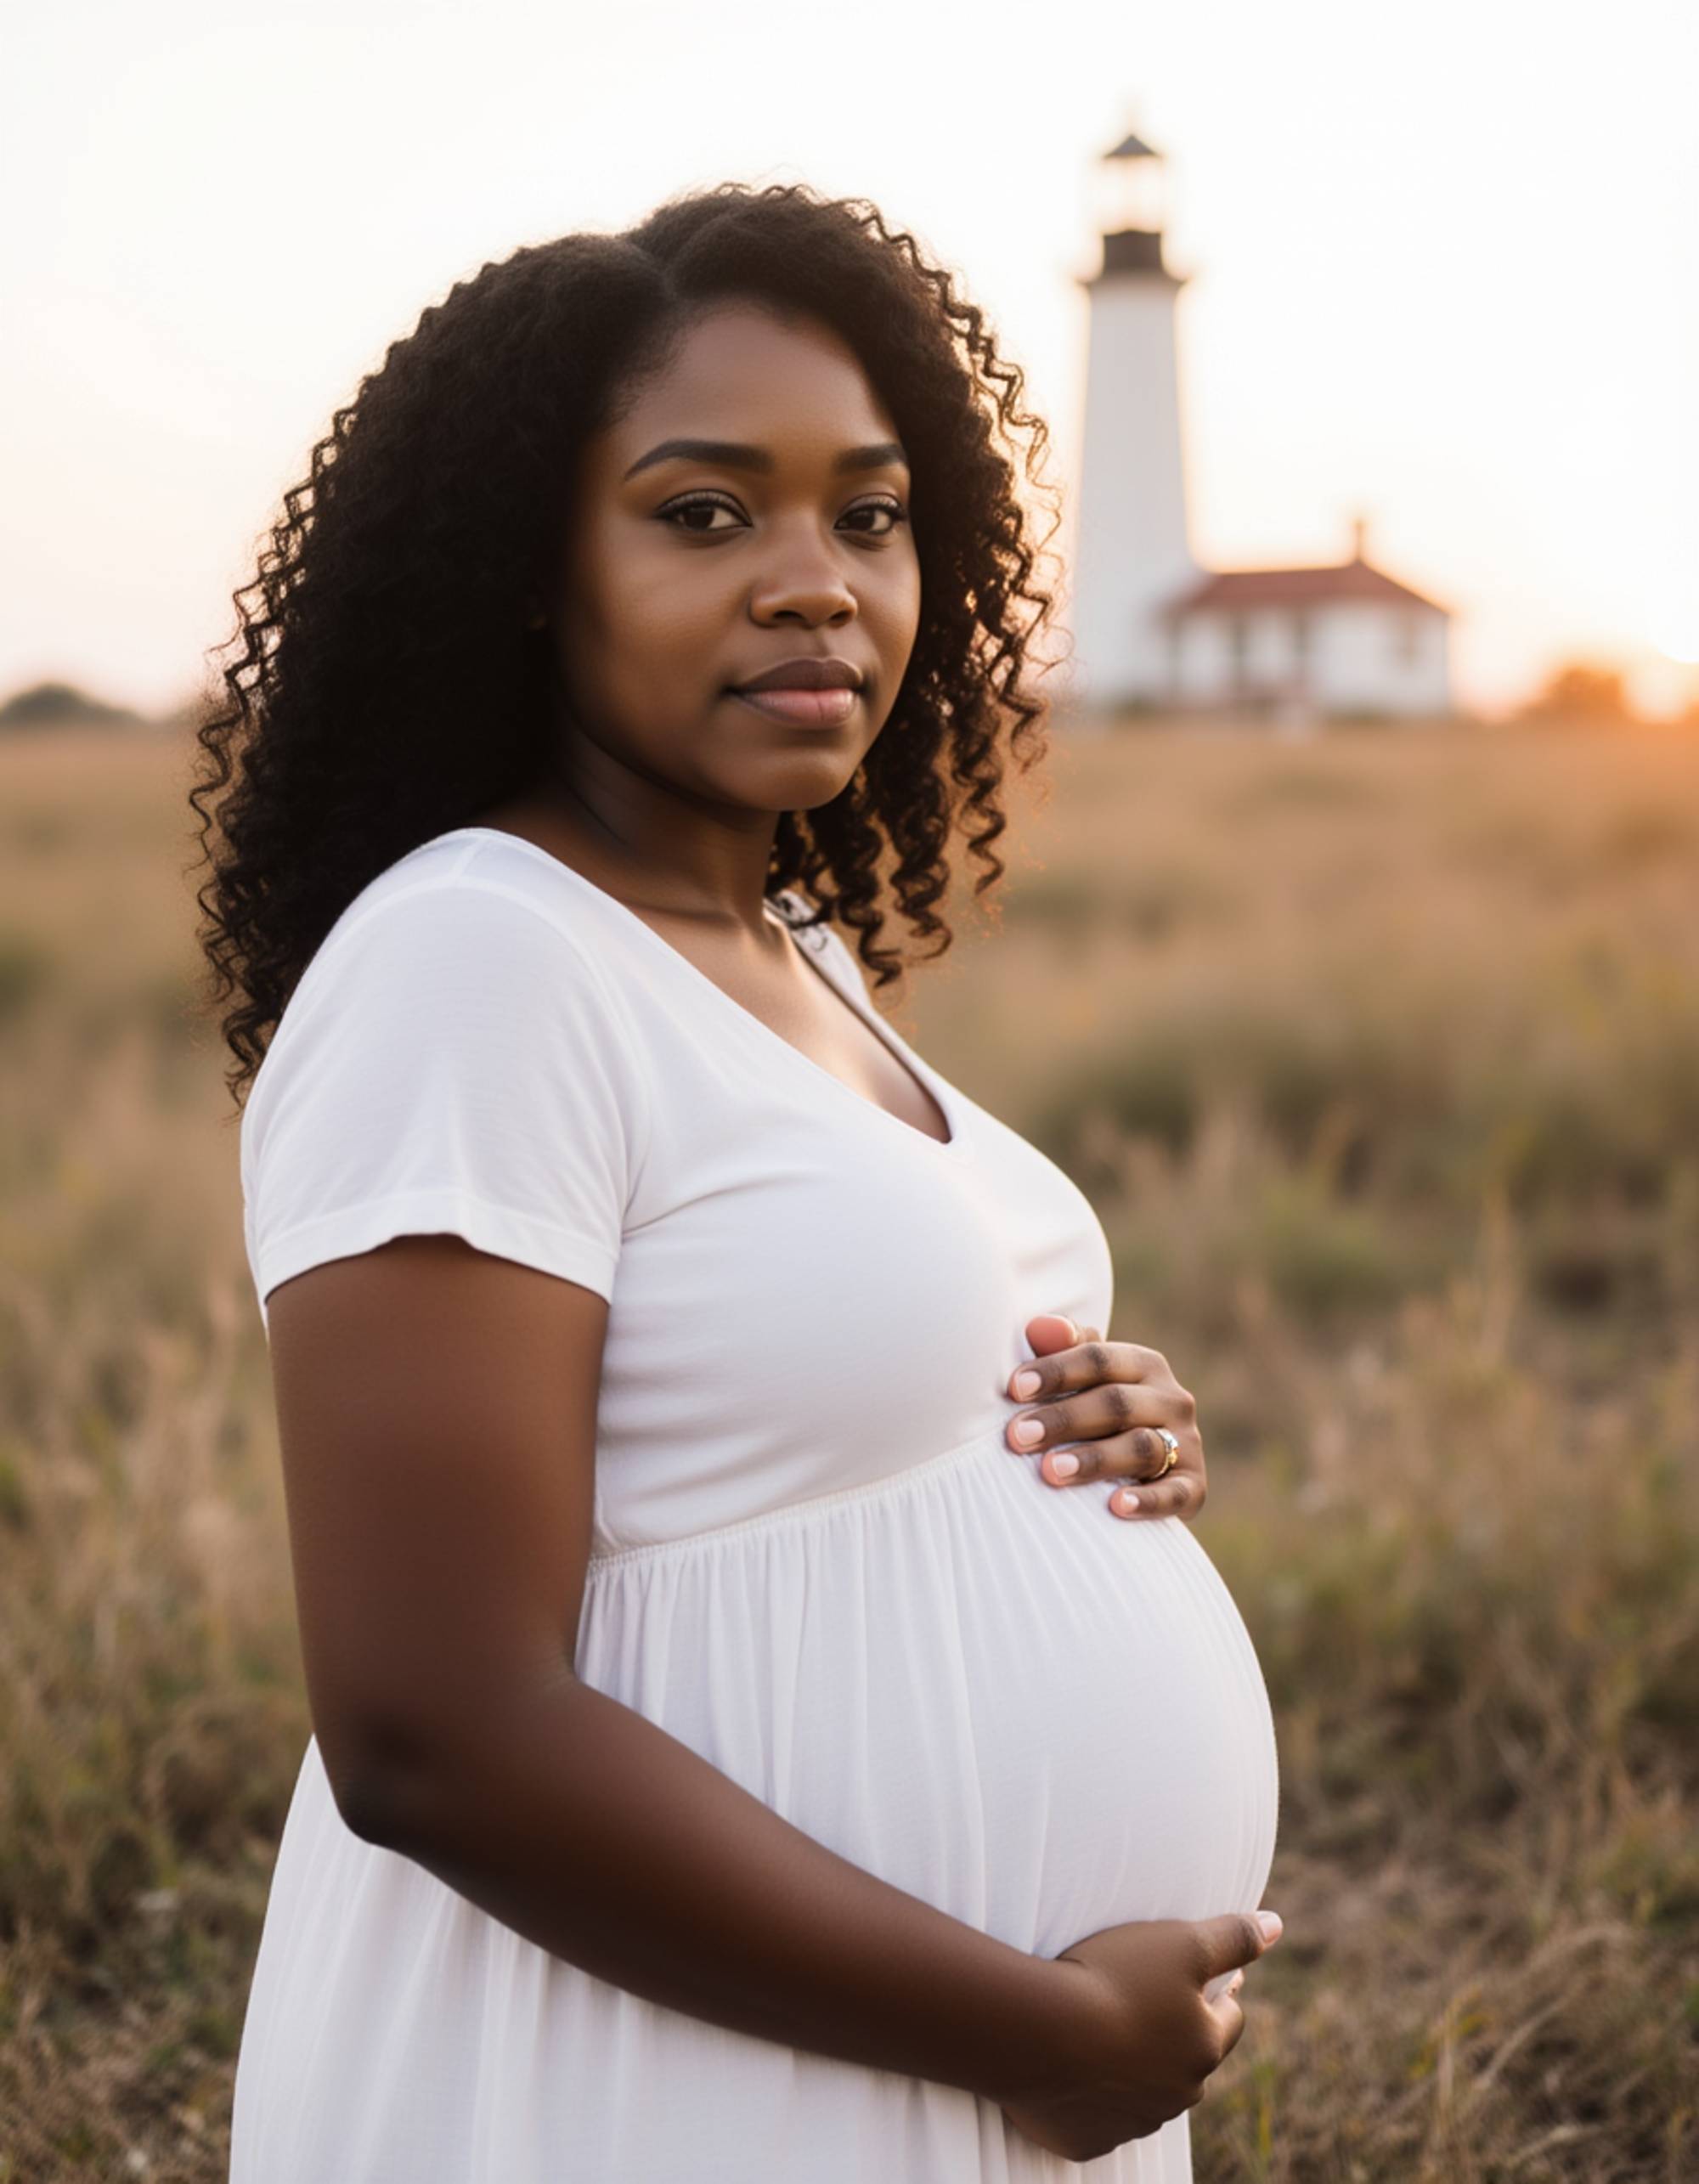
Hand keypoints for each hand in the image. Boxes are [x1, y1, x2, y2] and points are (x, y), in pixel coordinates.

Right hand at [993, 1909, 1280, 2162]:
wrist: (1039, 2033)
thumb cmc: (1114, 1979)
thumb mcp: (1182, 1942)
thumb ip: (1233, 1936)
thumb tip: (1276, 1925)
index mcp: (1203, 2048)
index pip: (1229, 2020)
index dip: (1220, 1993)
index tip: (1203, 1974)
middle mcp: (1177, 2095)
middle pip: (1188, 2061)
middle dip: (1175, 2034)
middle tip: (1142, 1997)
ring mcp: (1131, 2122)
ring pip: (1145, 2092)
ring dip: (1134, 2066)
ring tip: (1101, 2028)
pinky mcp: (1087, 2141)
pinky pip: (1098, 2117)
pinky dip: (1092, 2096)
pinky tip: (1072, 2067)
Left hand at [1004, 1314, 1205, 1521]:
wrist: (1145, 1469)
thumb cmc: (1097, 1412)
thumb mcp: (1084, 1379)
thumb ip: (1062, 1349)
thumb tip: (1040, 1326)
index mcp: (1144, 1364)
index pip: (1098, 1359)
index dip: (1056, 1371)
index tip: (1014, 1388)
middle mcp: (1171, 1398)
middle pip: (1116, 1403)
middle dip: (1063, 1418)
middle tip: (1017, 1437)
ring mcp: (1186, 1443)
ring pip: (1140, 1447)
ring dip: (1094, 1459)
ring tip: (1051, 1471)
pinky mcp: (1194, 1487)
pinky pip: (1175, 1494)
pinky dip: (1147, 1500)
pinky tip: (1115, 1506)